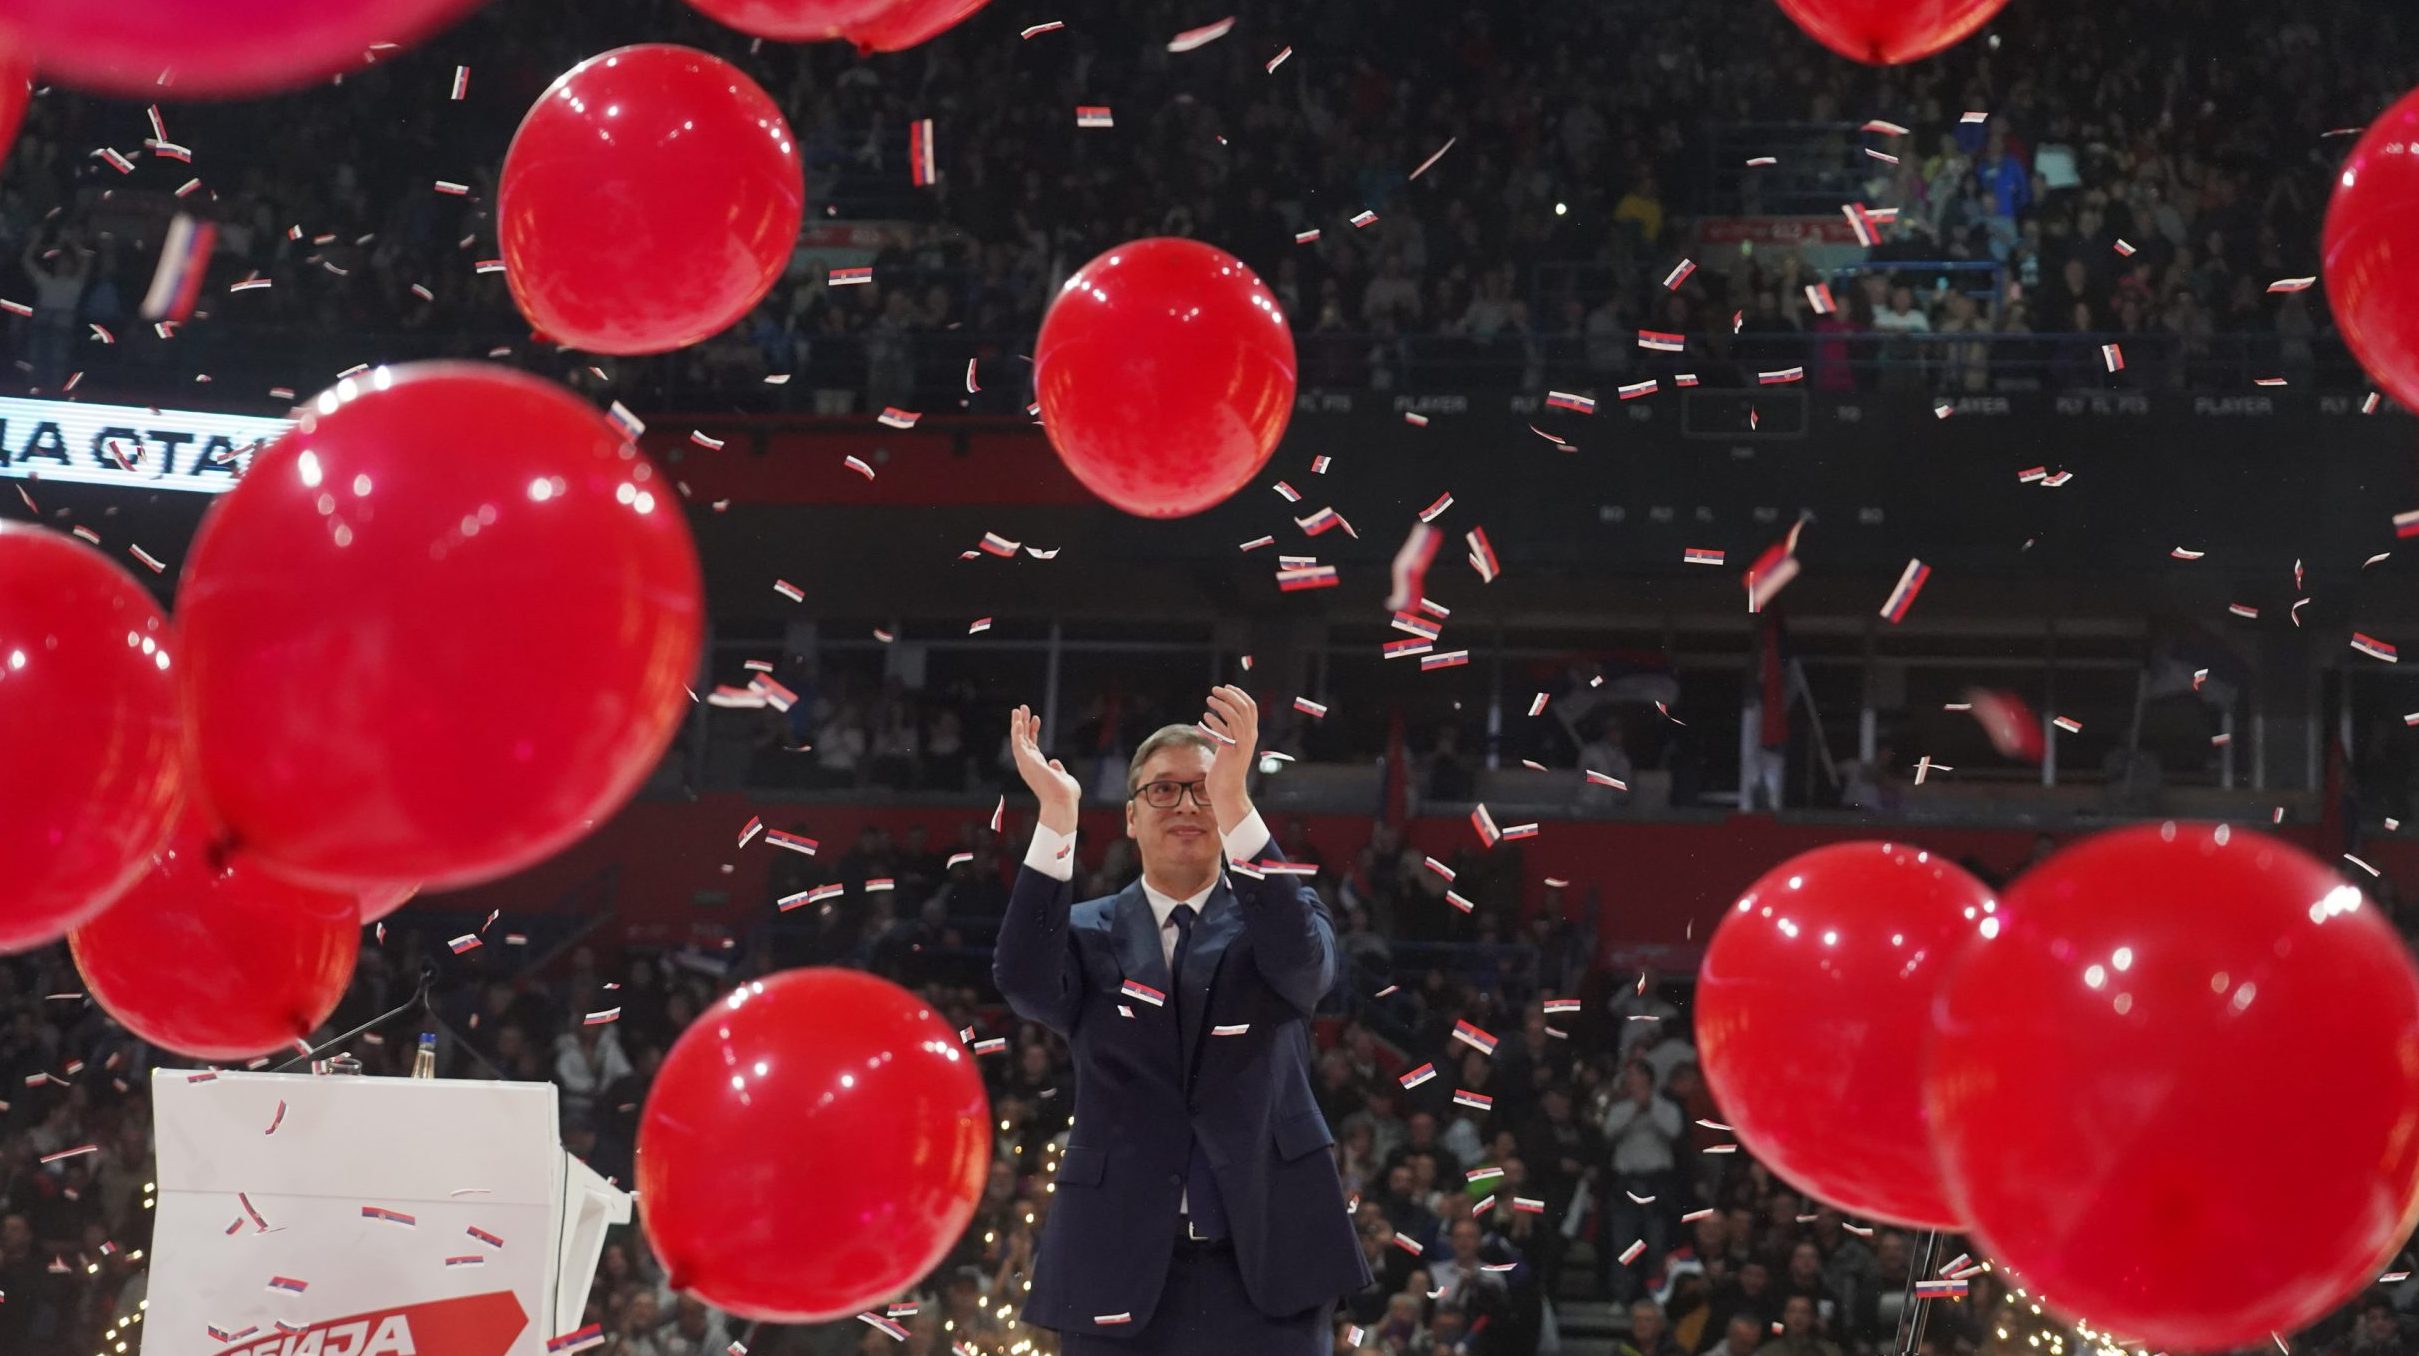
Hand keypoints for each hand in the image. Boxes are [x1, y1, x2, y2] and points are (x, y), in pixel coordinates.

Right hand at [1009, 705, 1079, 831]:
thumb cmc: (1064, 794)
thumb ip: (1058, 769)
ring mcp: (1026, 763)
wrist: (1062, 803)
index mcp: (1037, 767)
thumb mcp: (1063, 777)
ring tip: (1018, 709)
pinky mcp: (1026, 763)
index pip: (1032, 745)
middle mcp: (1029, 764)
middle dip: (1023, 723)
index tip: (1037, 718)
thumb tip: (1054, 761)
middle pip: (1023, 739)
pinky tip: (1018, 721)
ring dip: (1017, 724)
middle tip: (1022, 708)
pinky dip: (1017, 732)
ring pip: (1018, 740)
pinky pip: (1018, 744)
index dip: (1033, 731)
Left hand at [1201, 684, 1258, 828]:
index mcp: (1251, 734)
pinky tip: (1203, 719)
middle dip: (1229, 695)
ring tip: (1208, 699)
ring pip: (1235, 717)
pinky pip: (1223, 732)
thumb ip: (1230, 733)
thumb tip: (1220, 718)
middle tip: (1214, 690)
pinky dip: (1213, 722)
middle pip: (1244, 708)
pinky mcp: (1230, 753)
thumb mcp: (1231, 747)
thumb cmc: (1225, 770)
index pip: (1251, 708)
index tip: (1226, 688)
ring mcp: (1240, 745)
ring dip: (1221, 705)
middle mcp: (1249, 738)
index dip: (1240, 694)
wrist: (1227, 792)